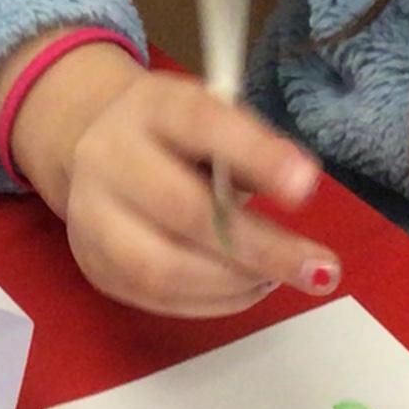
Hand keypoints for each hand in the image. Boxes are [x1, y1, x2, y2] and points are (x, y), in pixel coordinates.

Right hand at [0, 40, 340, 318]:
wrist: (91, 149)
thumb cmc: (173, 136)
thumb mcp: (214, 117)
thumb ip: (252, 149)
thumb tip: (299, 187)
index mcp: (150, 108)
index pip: (201, 123)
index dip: (254, 155)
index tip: (306, 187)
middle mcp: (109, 159)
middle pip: (181, 211)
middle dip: (259, 247)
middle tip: (318, 269)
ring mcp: (92, 218)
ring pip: (161, 268)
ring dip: (234, 283)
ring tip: (277, 278)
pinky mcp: (94, 266)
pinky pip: (157, 298)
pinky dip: (214, 301)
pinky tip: (247, 287)